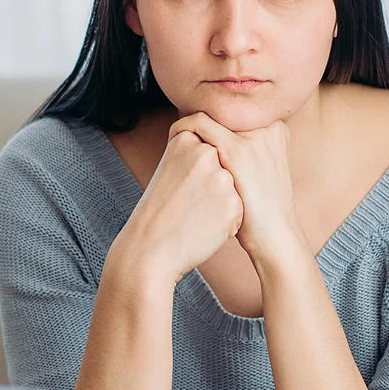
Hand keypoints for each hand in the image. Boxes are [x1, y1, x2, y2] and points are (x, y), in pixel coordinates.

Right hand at [112, 113, 243, 284]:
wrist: (150, 250)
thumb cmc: (159, 211)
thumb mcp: (170, 167)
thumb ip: (196, 151)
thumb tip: (224, 142)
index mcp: (187, 140)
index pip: (210, 150)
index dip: (197, 174)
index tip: (182, 187)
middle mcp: (206, 153)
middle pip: (224, 168)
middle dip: (212, 187)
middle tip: (187, 202)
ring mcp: (222, 178)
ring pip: (235, 188)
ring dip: (221, 203)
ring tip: (195, 214)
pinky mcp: (234, 204)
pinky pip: (239, 209)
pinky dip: (226, 220)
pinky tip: (204, 226)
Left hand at [169, 114, 307, 267]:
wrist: (275, 238)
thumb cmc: (261, 211)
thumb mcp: (260, 173)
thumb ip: (245, 153)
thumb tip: (215, 141)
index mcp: (275, 129)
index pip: (233, 113)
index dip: (210, 122)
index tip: (193, 136)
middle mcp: (267, 126)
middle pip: (221, 112)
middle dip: (199, 124)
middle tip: (180, 138)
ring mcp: (253, 136)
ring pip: (208, 114)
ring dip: (188, 126)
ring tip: (175, 141)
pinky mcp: (236, 150)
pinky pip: (198, 124)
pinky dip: (182, 129)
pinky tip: (172, 143)